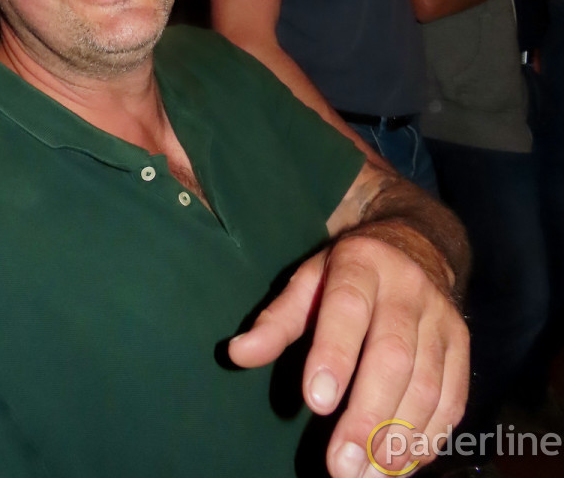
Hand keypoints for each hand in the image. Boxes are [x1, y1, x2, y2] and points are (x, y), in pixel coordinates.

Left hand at [228, 236, 468, 477]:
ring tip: (368, 475)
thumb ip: (277, 320)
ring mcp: (441, 318)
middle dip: (368, 415)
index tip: (316, 402)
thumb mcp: (309, 279)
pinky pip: (453, 398)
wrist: (416, 245)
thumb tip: (237, 354)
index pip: (348, 308)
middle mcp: (407, 289)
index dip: (334, 354)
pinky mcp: (463, 345)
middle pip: (392, 355)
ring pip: (428, 384)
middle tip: (342, 464)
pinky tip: (401, 464)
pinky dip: (429, 438)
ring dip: (399, 438)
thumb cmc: (349, 271)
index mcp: (362, 264)